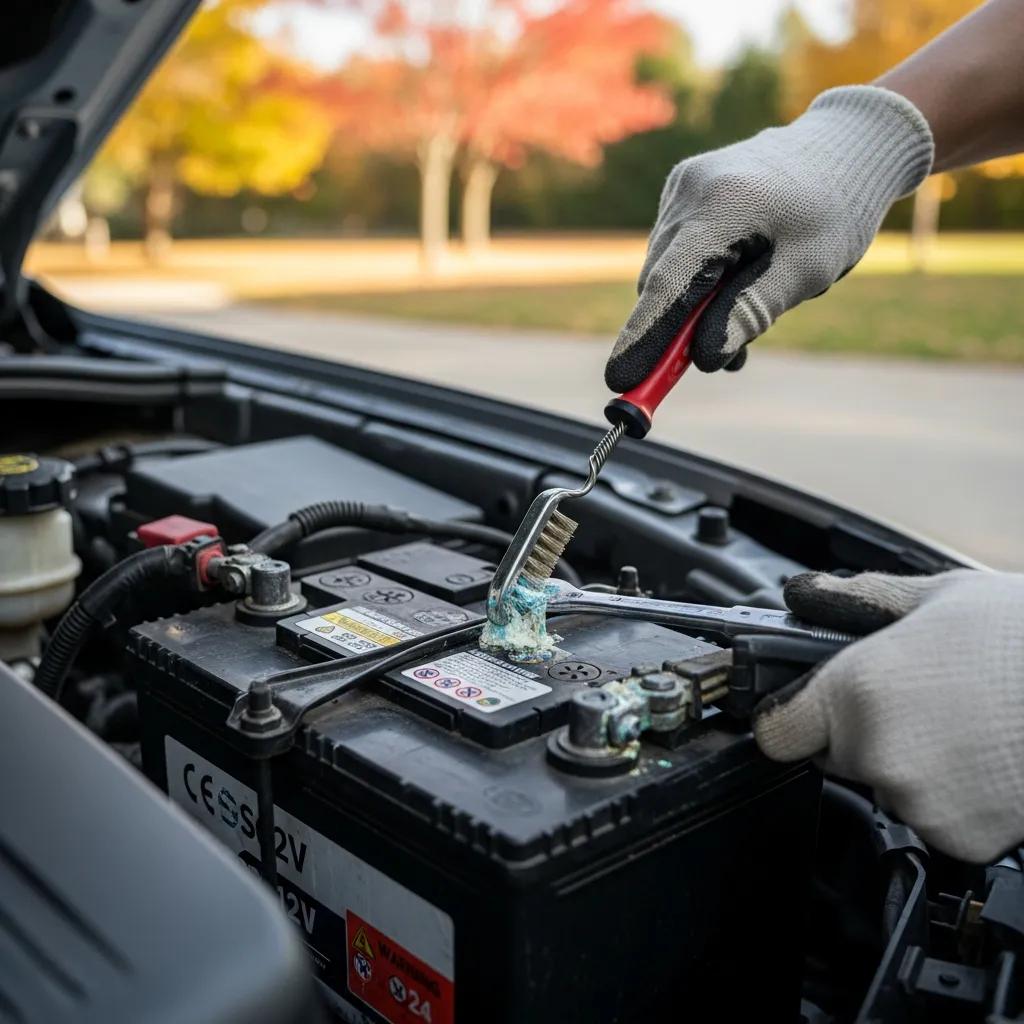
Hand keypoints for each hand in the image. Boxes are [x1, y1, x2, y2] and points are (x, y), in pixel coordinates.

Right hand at [605, 85, 932, 387]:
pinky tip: (733, 284)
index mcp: (724, 206)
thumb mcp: (805, 271)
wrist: (846, 145)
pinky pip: (674, 250)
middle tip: (711, 366)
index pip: (668, 284)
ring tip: (742, 320)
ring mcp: (682, 187)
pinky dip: (693, 279)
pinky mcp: (683, 189)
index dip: (642, 337)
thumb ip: (750, 313)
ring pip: (665, 269)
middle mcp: (691, 190)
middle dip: (673, 331)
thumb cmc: (835, 211)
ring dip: (688, 307)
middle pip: (660, 281)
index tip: (620, 380)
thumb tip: (704, 358)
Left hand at [753, 569, 1023, 862]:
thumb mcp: (935, 595)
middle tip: (919, 701)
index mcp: (856, 690)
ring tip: (961, 725)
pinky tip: (982, 758)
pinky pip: (930, 820)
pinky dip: (950, 799)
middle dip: (862, 732)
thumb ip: (855, 599)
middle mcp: (876, 751)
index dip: (787, 719)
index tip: (800, 713)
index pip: (775, 732)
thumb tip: (806, 592)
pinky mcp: (959, 840)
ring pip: (884, 787)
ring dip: (909, 766)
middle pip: (833, 756)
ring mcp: (918, 802)